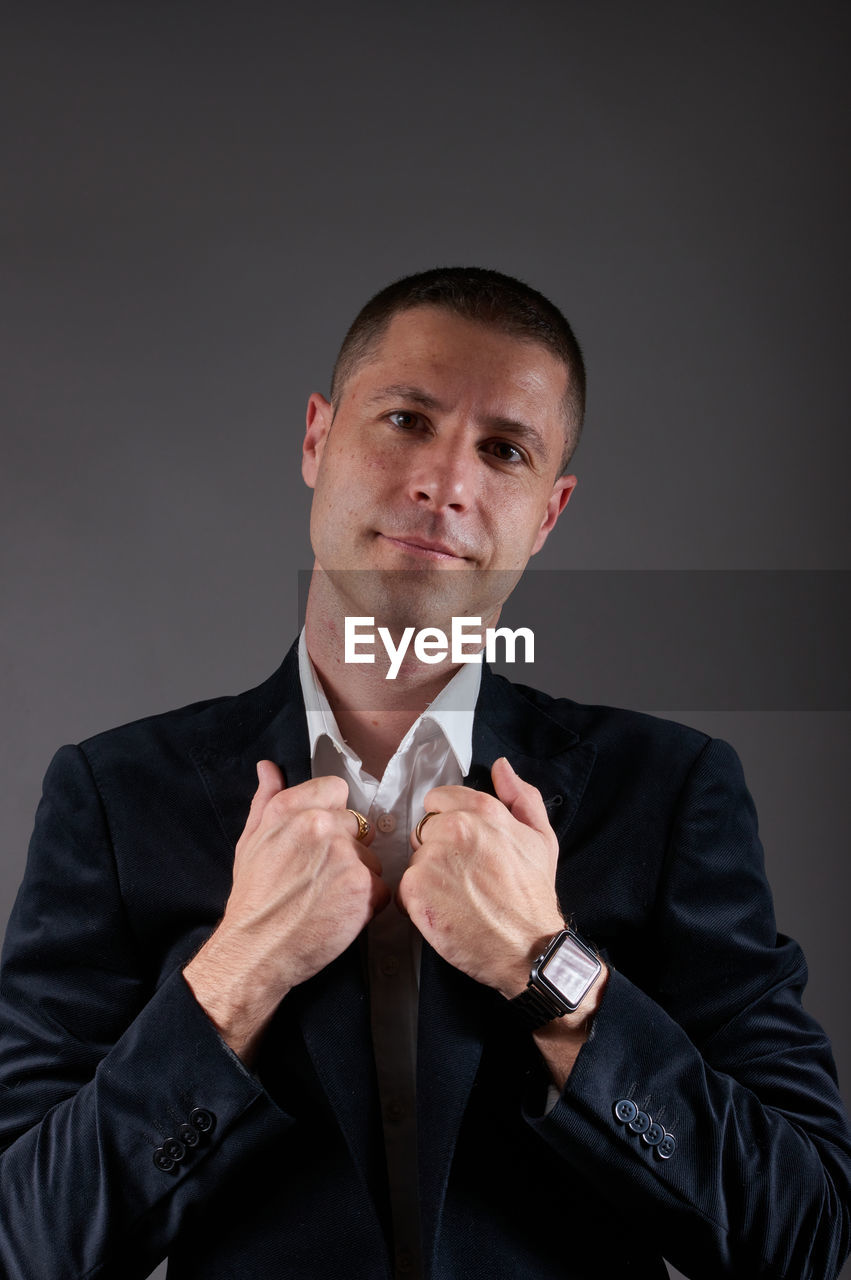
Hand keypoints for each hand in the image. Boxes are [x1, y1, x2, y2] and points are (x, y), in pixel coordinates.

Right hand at [184, 760, 389, 1060]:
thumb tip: (268, 768)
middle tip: (319, 880)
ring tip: (327, 901)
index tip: (321, 841)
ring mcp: (344, 854)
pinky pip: (381, 889)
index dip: (333, 816)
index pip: (336, 790)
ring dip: (358, 879)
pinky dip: (367, 905)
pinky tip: (340, 915)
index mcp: (291, 808)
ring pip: (371, 859)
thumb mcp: (250, 841)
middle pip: (358, 827)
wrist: (255, 950)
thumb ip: (266, 800)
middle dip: (346, 852)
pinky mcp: (363, 886)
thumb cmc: (253, 899)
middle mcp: (319, 824)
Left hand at [397, 757, 565, 998]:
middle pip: (423, 831)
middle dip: (437, 852)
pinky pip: (404, 890)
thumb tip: (500, 767)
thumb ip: (520, 797)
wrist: (527, 948)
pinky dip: (418, 904)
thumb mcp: (541, 838)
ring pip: (415, 861)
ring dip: (428, 879)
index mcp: (482, 811)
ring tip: (457, 899)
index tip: (462, 848)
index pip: (438, 800)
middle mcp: (455, 828)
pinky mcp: (415, 890)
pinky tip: (444, 914)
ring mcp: (432, 858)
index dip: (447, 823)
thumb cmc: (533, 896)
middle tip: (464, 878)